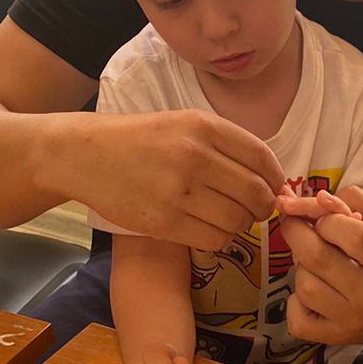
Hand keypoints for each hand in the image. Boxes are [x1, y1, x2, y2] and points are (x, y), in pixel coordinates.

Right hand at [78, 111, 283, 250]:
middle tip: (256, 209)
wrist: (85, 155)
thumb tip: (274, 181)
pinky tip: (209, 227)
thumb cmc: (142, 140)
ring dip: (241, 224)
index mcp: (203, 126)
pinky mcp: (163, 222)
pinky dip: (220, 238)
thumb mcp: (184, 124)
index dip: (277, 179)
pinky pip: (214, 239)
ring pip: (237, 221)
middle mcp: (194, 156)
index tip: (276, 189)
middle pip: (256, 194)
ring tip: (228, 217)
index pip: (262, 158)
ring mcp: (178, 192)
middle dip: (264, 207)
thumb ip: (226, 146)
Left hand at [277, 185, 362, 347]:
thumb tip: (316, 199)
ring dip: (301, 267)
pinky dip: (295, 302)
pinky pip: (296, 319)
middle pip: (316, 256)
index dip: (328, 219)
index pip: (351, 233)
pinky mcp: (335, 338)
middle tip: (299, 227)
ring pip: (303, 284)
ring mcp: (352, 321)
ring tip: (318, 266)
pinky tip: (313, 295)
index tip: (327, 220)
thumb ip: (355, 200)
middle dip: (297, 232)